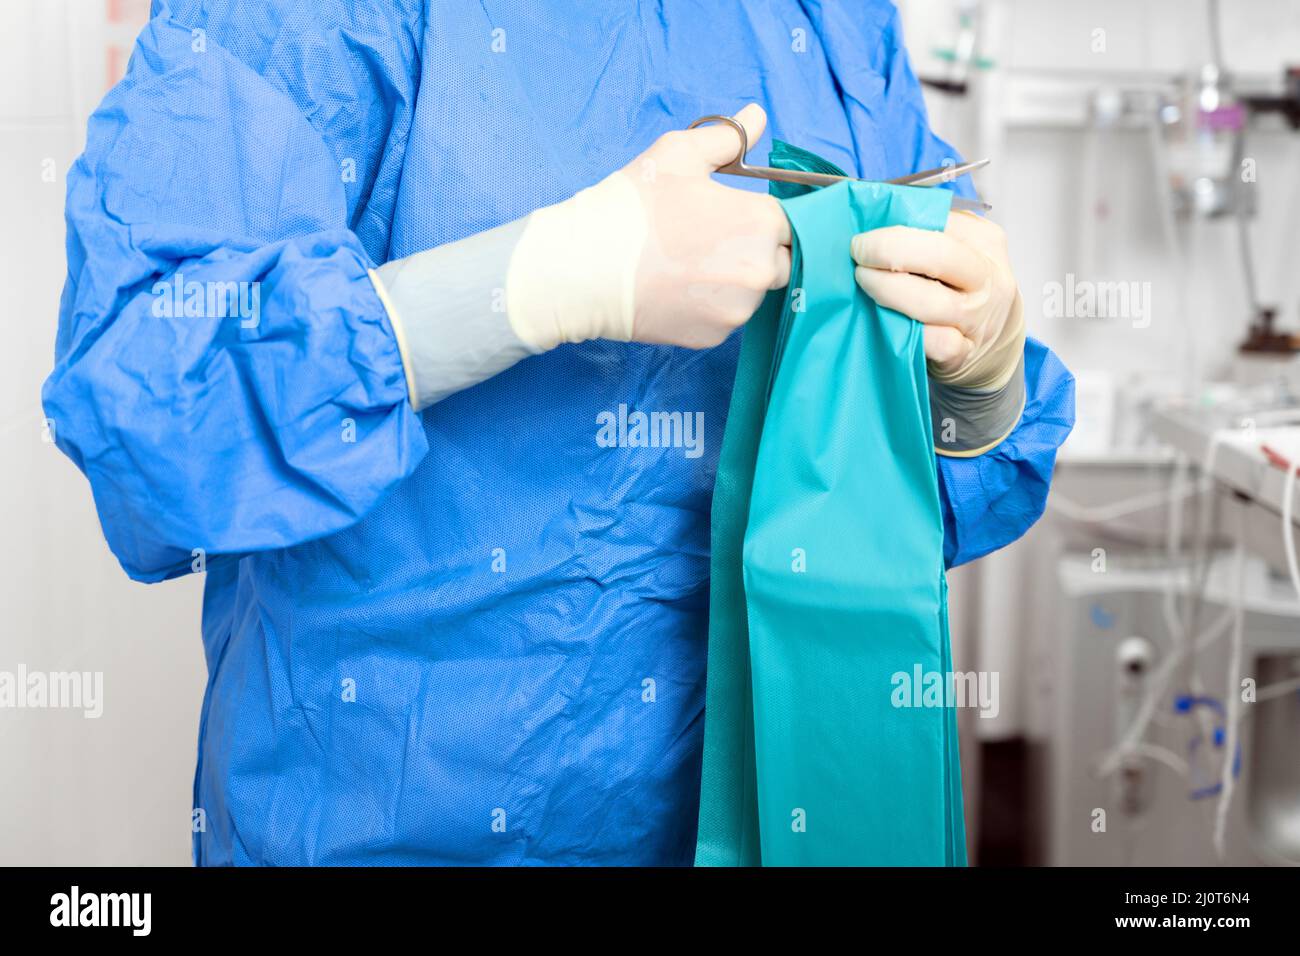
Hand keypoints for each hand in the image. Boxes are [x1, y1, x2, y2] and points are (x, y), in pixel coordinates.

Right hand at [505, 104, 791, 350]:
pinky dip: (712, 305)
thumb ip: (728, 137)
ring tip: (691, 263)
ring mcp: (738, 309)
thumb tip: (757, 117)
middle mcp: (761, 270)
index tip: (740, 215)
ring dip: (736, 278)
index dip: (768, 215)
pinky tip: (679, 288)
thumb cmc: (633, 207)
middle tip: (713, 239)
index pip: (794, 221)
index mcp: (761, 222)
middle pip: (782, 260)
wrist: (586, 269)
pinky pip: (727, 317)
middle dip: (759, 249)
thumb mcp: (678, 154)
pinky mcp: (715, 336)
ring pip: (755, 292)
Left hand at [850, 210, 1023, 388]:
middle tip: (858, 253)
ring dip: (887, 290)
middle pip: (940, 255)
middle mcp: (988, 278)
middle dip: (889, 251)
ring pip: (931, 301)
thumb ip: (926, 232)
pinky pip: (933, 342)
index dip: (896, 225)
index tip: (864, 232)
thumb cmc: (961, 288)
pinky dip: (907, 331)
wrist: (995, 341)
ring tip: (864, 282)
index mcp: (985, 241)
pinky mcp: (965, 353)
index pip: (941, 220)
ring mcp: (979, 318)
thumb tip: (872, 216)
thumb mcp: (958, 250)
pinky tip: (887, 322)